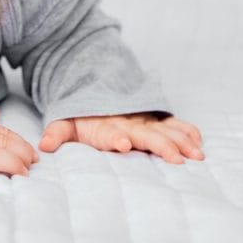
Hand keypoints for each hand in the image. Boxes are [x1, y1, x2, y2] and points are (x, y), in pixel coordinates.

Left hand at [39, 112, 204, 163]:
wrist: (96, 84)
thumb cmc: (82, 114)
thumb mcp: (66, 121)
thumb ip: (57, 132)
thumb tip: (44, 146)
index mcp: (105, 127)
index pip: (111, 134)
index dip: (116, 139)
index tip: (124, 145)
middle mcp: (128, 123)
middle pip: (146, 134)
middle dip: (162, 145)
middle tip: (177, 159)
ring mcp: (144, 119)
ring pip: (166, 129)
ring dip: (181, 140)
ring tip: (196, 153)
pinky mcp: (156, 119)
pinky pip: (174, 123)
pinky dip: (187, 129)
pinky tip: (198, 140)